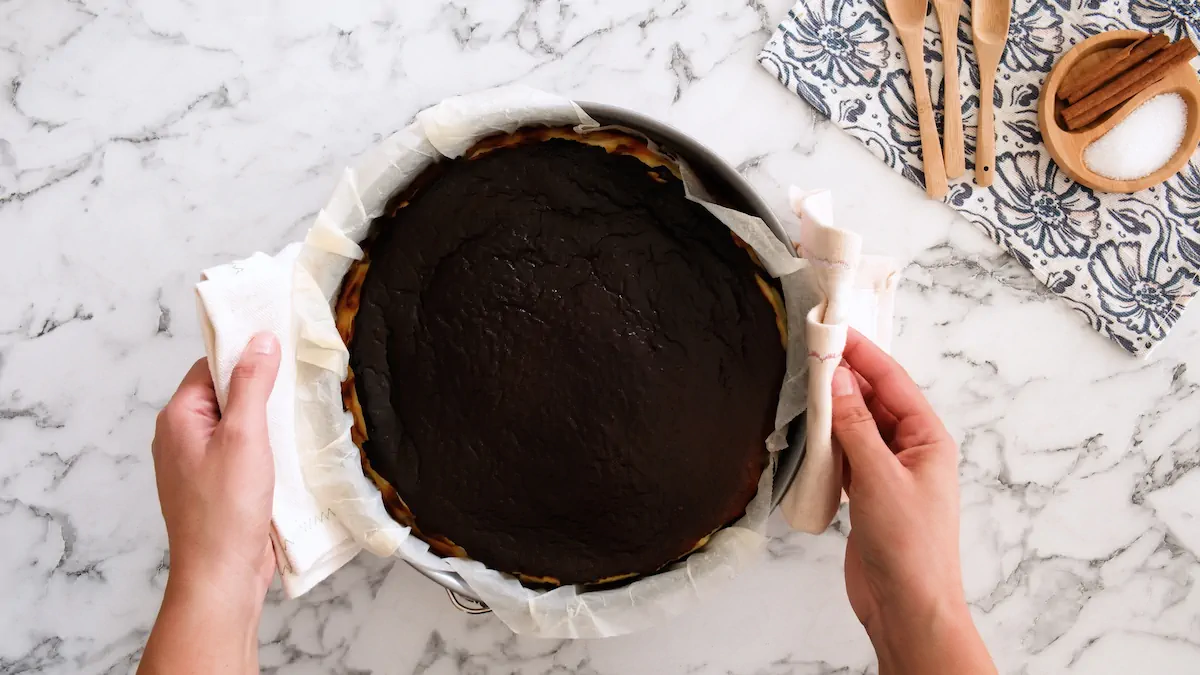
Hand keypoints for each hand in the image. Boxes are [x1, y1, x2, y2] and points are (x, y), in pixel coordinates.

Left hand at [152, 333, 280, 593]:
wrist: (221, 575)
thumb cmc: (227, 509)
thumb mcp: (245, 436)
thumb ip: (252, 385)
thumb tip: (261, 340)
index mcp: (179, 417)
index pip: (212, 366)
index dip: (246, 355)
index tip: (283, 347)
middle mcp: (181, 436)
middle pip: (226, 393)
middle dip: (261, 388)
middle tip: (300, 380)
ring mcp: (197, 463)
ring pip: (237, 423)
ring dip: (267, 419)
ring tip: (301, 413)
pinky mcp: (217, 485)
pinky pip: (242, 451)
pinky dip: (266, 446)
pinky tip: (291, 449)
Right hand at [832, 329, 994, 673]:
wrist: (907, 607)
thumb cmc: (910, 548)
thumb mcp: (878, 478)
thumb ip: (855, 426)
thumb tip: (838, 378)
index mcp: (928, 439)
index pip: (892, 381)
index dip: (862, 353)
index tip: (833, 330)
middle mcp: (911, 450)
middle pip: (874, 399)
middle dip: (844, 376)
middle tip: (809, 353)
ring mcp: (889, 472)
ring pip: (857, 426)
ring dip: (833, 409)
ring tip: (803, 386)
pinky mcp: (868, 493)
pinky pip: (846, 454)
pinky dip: (827, 441)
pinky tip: (808, 432)